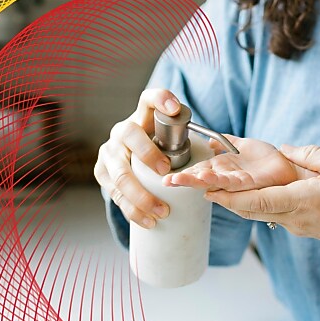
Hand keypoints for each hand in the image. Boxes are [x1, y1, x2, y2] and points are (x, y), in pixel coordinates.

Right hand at [93, 88, 182, 228]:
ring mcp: (109, 152)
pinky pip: (115, 194)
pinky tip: (148, 221)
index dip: (161, 100)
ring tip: (162, 212)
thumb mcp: (169, 136)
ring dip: (141, 196)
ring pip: (120, 174)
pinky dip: (132, 210)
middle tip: (167, 174)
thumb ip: (186, 136)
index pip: (149, 99)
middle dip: (149, 155)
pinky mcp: (102, 173)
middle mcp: (121, 130)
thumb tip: (217, 148)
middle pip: (131, 137)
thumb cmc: (157, 146)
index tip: (176, 109)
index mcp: (141, 116)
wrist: (128, 156)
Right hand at [164, 136, 299, 190]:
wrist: (288, 166)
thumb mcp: (241, 145)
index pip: (199, 171)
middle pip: (202, 179)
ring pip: (213, 182)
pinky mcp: (250, 184)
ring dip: (196, 182)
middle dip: (184, 180)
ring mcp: (237, 182)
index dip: (184, 173)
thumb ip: (225, 142)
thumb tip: (208, 140)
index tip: (167, 176)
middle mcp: (227, 177)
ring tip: (179, 181)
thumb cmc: (267, 159)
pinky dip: (218, 182)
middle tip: (167, 181)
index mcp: (223, 168)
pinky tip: (207, 181)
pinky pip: (231, 183)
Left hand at [206, 144, 319, 255]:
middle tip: (196, 185)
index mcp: (303, 201)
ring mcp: (298, 227)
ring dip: (237, 201)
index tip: (206, 189)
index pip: (257, 200)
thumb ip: (311, 155)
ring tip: (215, 186)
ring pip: (259, 213)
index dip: (229, 196)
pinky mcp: (304, 229)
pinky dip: (256, 203)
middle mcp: (295, 218)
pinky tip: (248, 191)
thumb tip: (285, 151)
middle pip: (249, 209)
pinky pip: (273, 215)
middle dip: (222, 198)